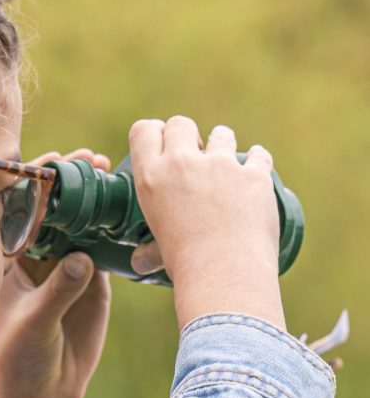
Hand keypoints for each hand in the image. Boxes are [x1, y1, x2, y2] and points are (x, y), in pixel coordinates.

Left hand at [0, 149, 110, 397]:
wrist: (46, 391)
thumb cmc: (22, 356)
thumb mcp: (34, 323)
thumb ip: (58, 291)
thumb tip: (81, 260)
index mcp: (13, 258)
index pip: (21, 210)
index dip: (35, 182)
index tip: (53, 162)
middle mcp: (40, 254)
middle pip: (54, 207)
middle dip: (70, 180)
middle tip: (90, 160)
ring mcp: (68, 264)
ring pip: (81, 222)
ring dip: (94, 197)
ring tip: (111, 174)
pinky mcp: (94, 279)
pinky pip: (105, 247)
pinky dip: (115, 228)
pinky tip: (127, 209)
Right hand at [128, 116, 283, 329]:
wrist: (225, 274)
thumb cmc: (186, 265)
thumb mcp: (158, 252)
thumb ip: (148, 253)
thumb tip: (138, 264)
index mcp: (151, 177)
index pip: (143, 130)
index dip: (153, 132)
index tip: (163, 143)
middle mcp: (182, 163)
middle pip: (180, 123)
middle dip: (187, 134)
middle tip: (194, 156)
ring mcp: (220, 165)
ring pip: (221, 133)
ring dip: (222, 144)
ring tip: (225, 165)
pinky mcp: (254, 174)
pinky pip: (259, 155)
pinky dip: (257, 160)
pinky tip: (256, 167)